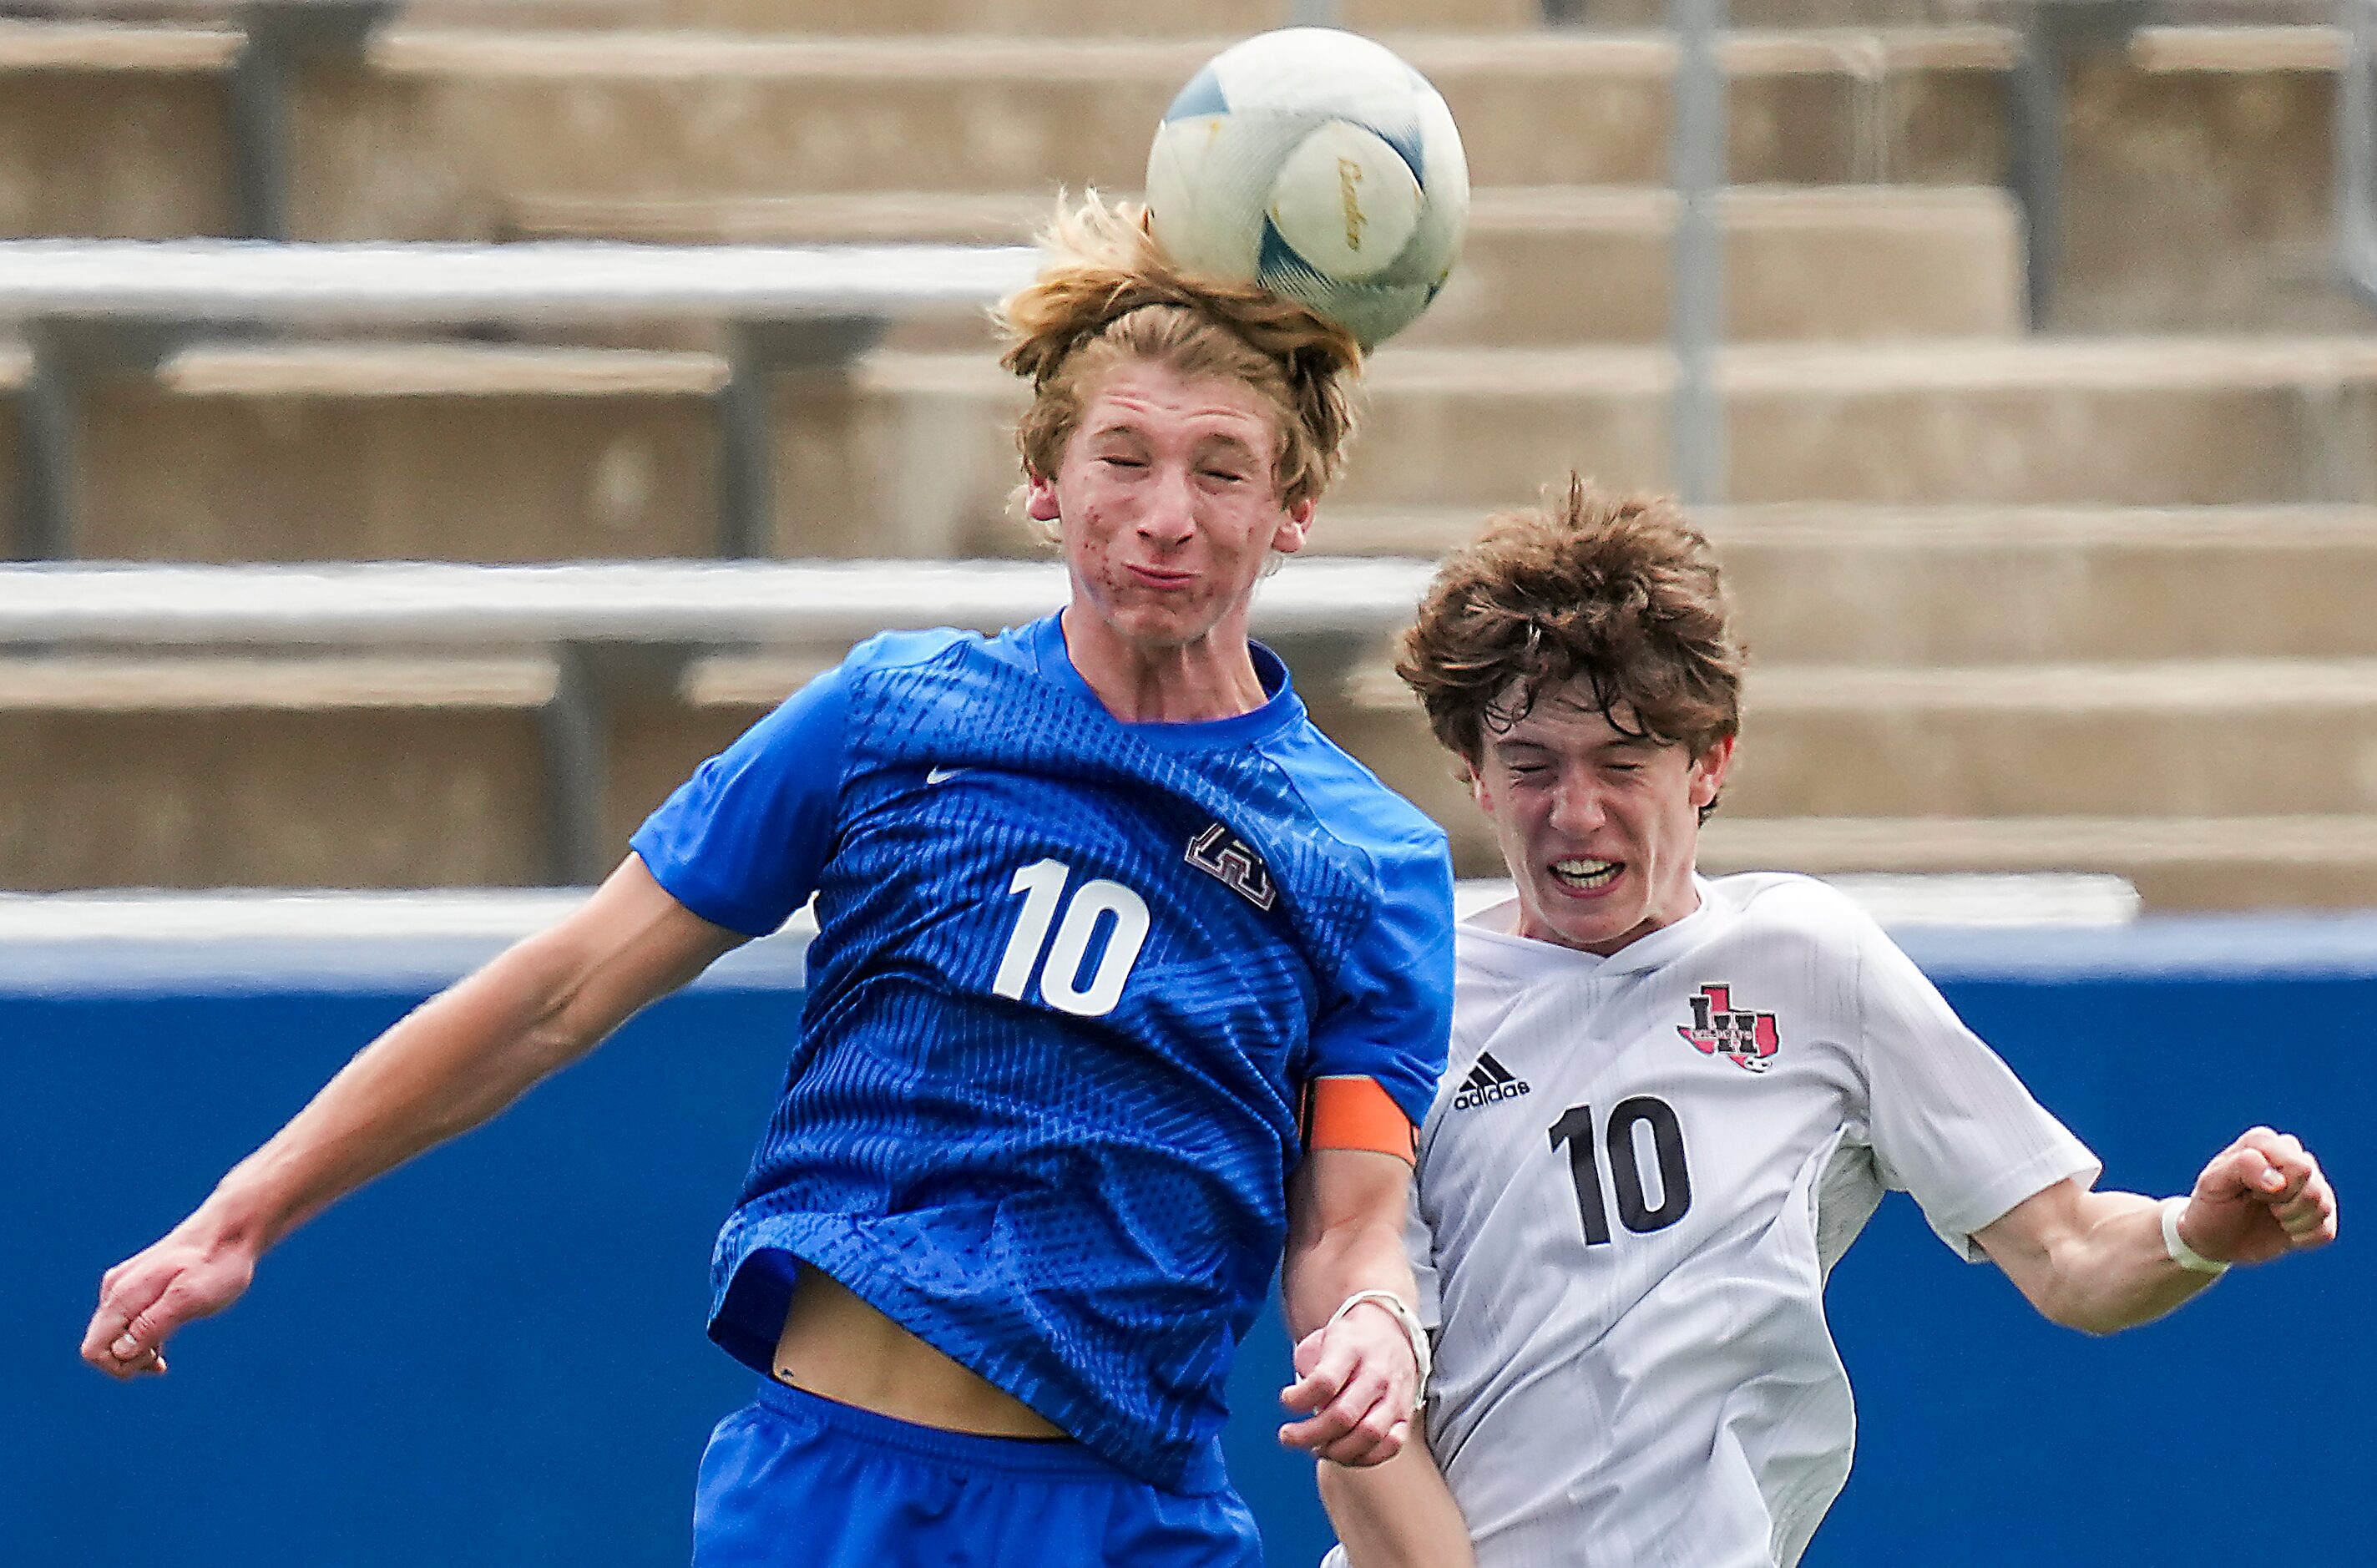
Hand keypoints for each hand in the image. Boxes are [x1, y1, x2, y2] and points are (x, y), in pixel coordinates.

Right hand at [81, 1221, 257, 1379]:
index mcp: (122, 1295)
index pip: (94, 1350)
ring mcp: (126, 1285)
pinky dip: (140, 1337)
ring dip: (135, 1351)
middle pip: (101, 1344)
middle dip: (127, 1360)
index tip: (155, 1358)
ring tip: (165, 1353)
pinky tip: (163, 1340)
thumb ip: (152, 1325)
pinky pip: (126, 1320)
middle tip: (163, 1358)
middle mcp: (116, 1289)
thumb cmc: (217, 1264)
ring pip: (114, 1334)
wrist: (233, 1229)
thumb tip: (121, 1352)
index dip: (120, 1365)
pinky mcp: (140, 1284)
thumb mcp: (188, 1299)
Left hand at [1278, 1299, 1417, 1467]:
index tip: (1286, 1400)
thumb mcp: (1322, 1339)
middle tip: (1289, 1436)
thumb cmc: (1349, 1341)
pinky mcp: (1405, 1415)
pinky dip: (1364, 1457)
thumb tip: (1299, 1400)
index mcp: (1351, 1348)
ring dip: (1336, 1451)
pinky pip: (1390, 1446)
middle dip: (1309, 1434)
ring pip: (1368, 1435)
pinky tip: (1344, 1452)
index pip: (1325, 1381)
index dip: (1299, 1399)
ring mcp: (1394, 1396)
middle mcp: (1376, 1373)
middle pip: (1343, 1415)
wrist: (1391, 1332)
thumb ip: (1308, 1366)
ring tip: (1317, 1448)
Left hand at [2179, 1127, 2337, 1267]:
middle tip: (2259, 1203)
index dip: (2273, 1188)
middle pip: (2314, 1188)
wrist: (2215, 1236)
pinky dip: (2302, 1238)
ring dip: (2292, 1222)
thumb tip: (2280, 1181)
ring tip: (2271, 1216)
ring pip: (2323, 1207)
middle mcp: (2292, 1156)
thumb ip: (2242, 1167)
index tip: (2248, 1192)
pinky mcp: (2320, 1211)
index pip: (2298, 1167)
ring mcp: (2310, 1183)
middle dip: (2284, 1205)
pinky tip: (2284, 1231)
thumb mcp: (2214, 1183)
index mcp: (2264, 1142)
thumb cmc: (2212, 1204)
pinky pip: (2326, 1231)